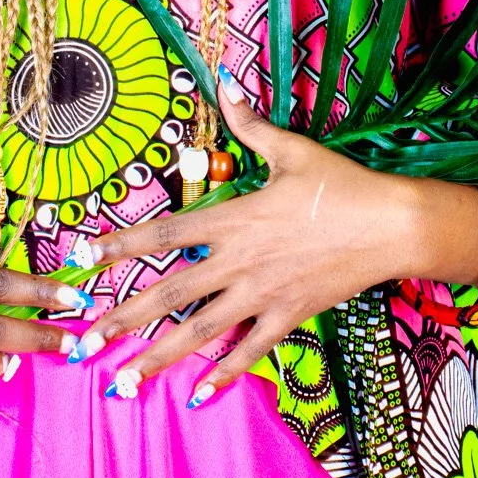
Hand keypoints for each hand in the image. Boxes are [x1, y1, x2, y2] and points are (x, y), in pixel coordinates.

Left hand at [73, 69, 477, 404]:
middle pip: (168, 294)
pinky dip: (222, 376)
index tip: (83, 259)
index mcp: (234, 218)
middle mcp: (239, 261)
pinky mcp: (289, 317)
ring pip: (199, 332)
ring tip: (121, 383)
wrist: (394, 225)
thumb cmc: (341, 183)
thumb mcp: (292, 148)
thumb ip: (249, 123)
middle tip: (83, 342)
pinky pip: (249, 352)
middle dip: (122, 320)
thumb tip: (224, 81)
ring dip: (157, 359)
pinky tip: (197, 397)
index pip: (164, 234)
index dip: (120, 246)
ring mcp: (263, 295)